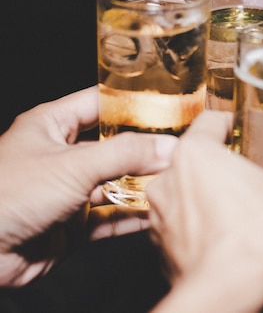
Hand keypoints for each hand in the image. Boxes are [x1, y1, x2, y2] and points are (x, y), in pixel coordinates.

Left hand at [0, 86, 177, 285]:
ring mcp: (69, 190)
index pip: (101, 104)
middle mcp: (62, 155)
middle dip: (147, 149)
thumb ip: (125, 154)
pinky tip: (157, 213)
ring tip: (177, 180)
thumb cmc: (6, 197)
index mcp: (52, 125)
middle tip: (181, 148)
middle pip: (115, 145)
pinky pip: (112, 216)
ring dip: (144, 184)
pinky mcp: (74, 223)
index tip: (169, 107)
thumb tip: (168, 146)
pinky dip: (134, 215)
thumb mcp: (73, 165)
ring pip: (116, 182)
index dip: (133, 104)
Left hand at [147, 110, 262, 311]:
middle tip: (255, 171)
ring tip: (243, 205)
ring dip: (211, 193)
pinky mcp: (162, 246)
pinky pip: (183, 224)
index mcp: (196, 154)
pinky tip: (229, 234)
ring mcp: (160, 215)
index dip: (233, 123)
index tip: (251, 131)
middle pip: (199, 157)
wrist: (228, 296)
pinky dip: (202, 224)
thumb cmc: (259, 238)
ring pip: (188, 191)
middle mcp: (169, 179)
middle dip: (226, 162)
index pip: (211, 120)